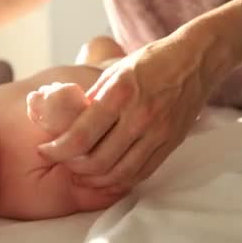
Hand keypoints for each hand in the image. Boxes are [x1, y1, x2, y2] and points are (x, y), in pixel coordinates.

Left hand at [38, 37, 211, 191]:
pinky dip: (120, 181)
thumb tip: (68, 119)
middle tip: (62, 162)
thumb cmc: (152, 61)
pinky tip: (106, 176)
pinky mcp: (170, 144)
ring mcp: (158, 133)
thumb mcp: (115, 71)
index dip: (57, 150)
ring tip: (80, 173)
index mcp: (121, 94)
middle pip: (98, 162)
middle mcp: (140, 117)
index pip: (81, 136)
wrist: (196, 61)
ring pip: (119, 174)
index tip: (45, 149)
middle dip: (72, 168)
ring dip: (94, 180)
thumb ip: (92, 98)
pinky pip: (141, 173)